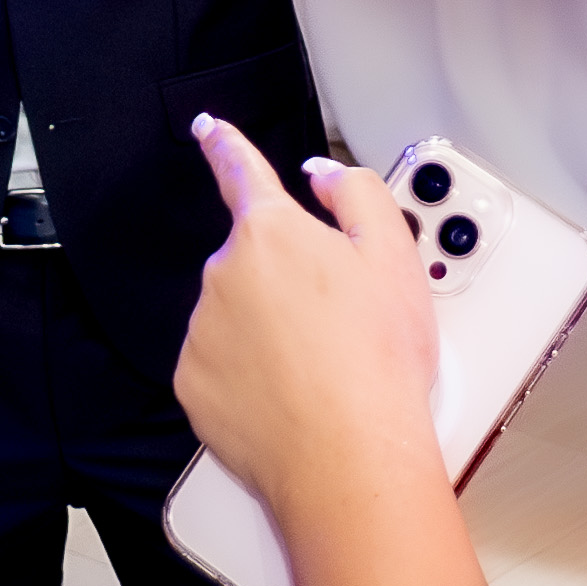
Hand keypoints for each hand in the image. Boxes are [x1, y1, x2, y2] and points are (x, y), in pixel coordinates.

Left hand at [169, 115, 444, 511]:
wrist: (348, 455)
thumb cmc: (377, 361)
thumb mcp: (393, 256)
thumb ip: (355, 193)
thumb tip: (322, 175)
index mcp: (271, 234)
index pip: (240, 172)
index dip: (225, 145)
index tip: (208, 130)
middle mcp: (224, 275)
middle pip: (254, 262)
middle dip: (288, 284)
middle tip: (339, 325)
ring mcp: (202, 331)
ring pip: (237, 317)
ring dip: (270, 332)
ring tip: (321, 369)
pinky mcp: (193, 384)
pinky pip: (221, 366)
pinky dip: (250, 376)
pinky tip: (290, 396)